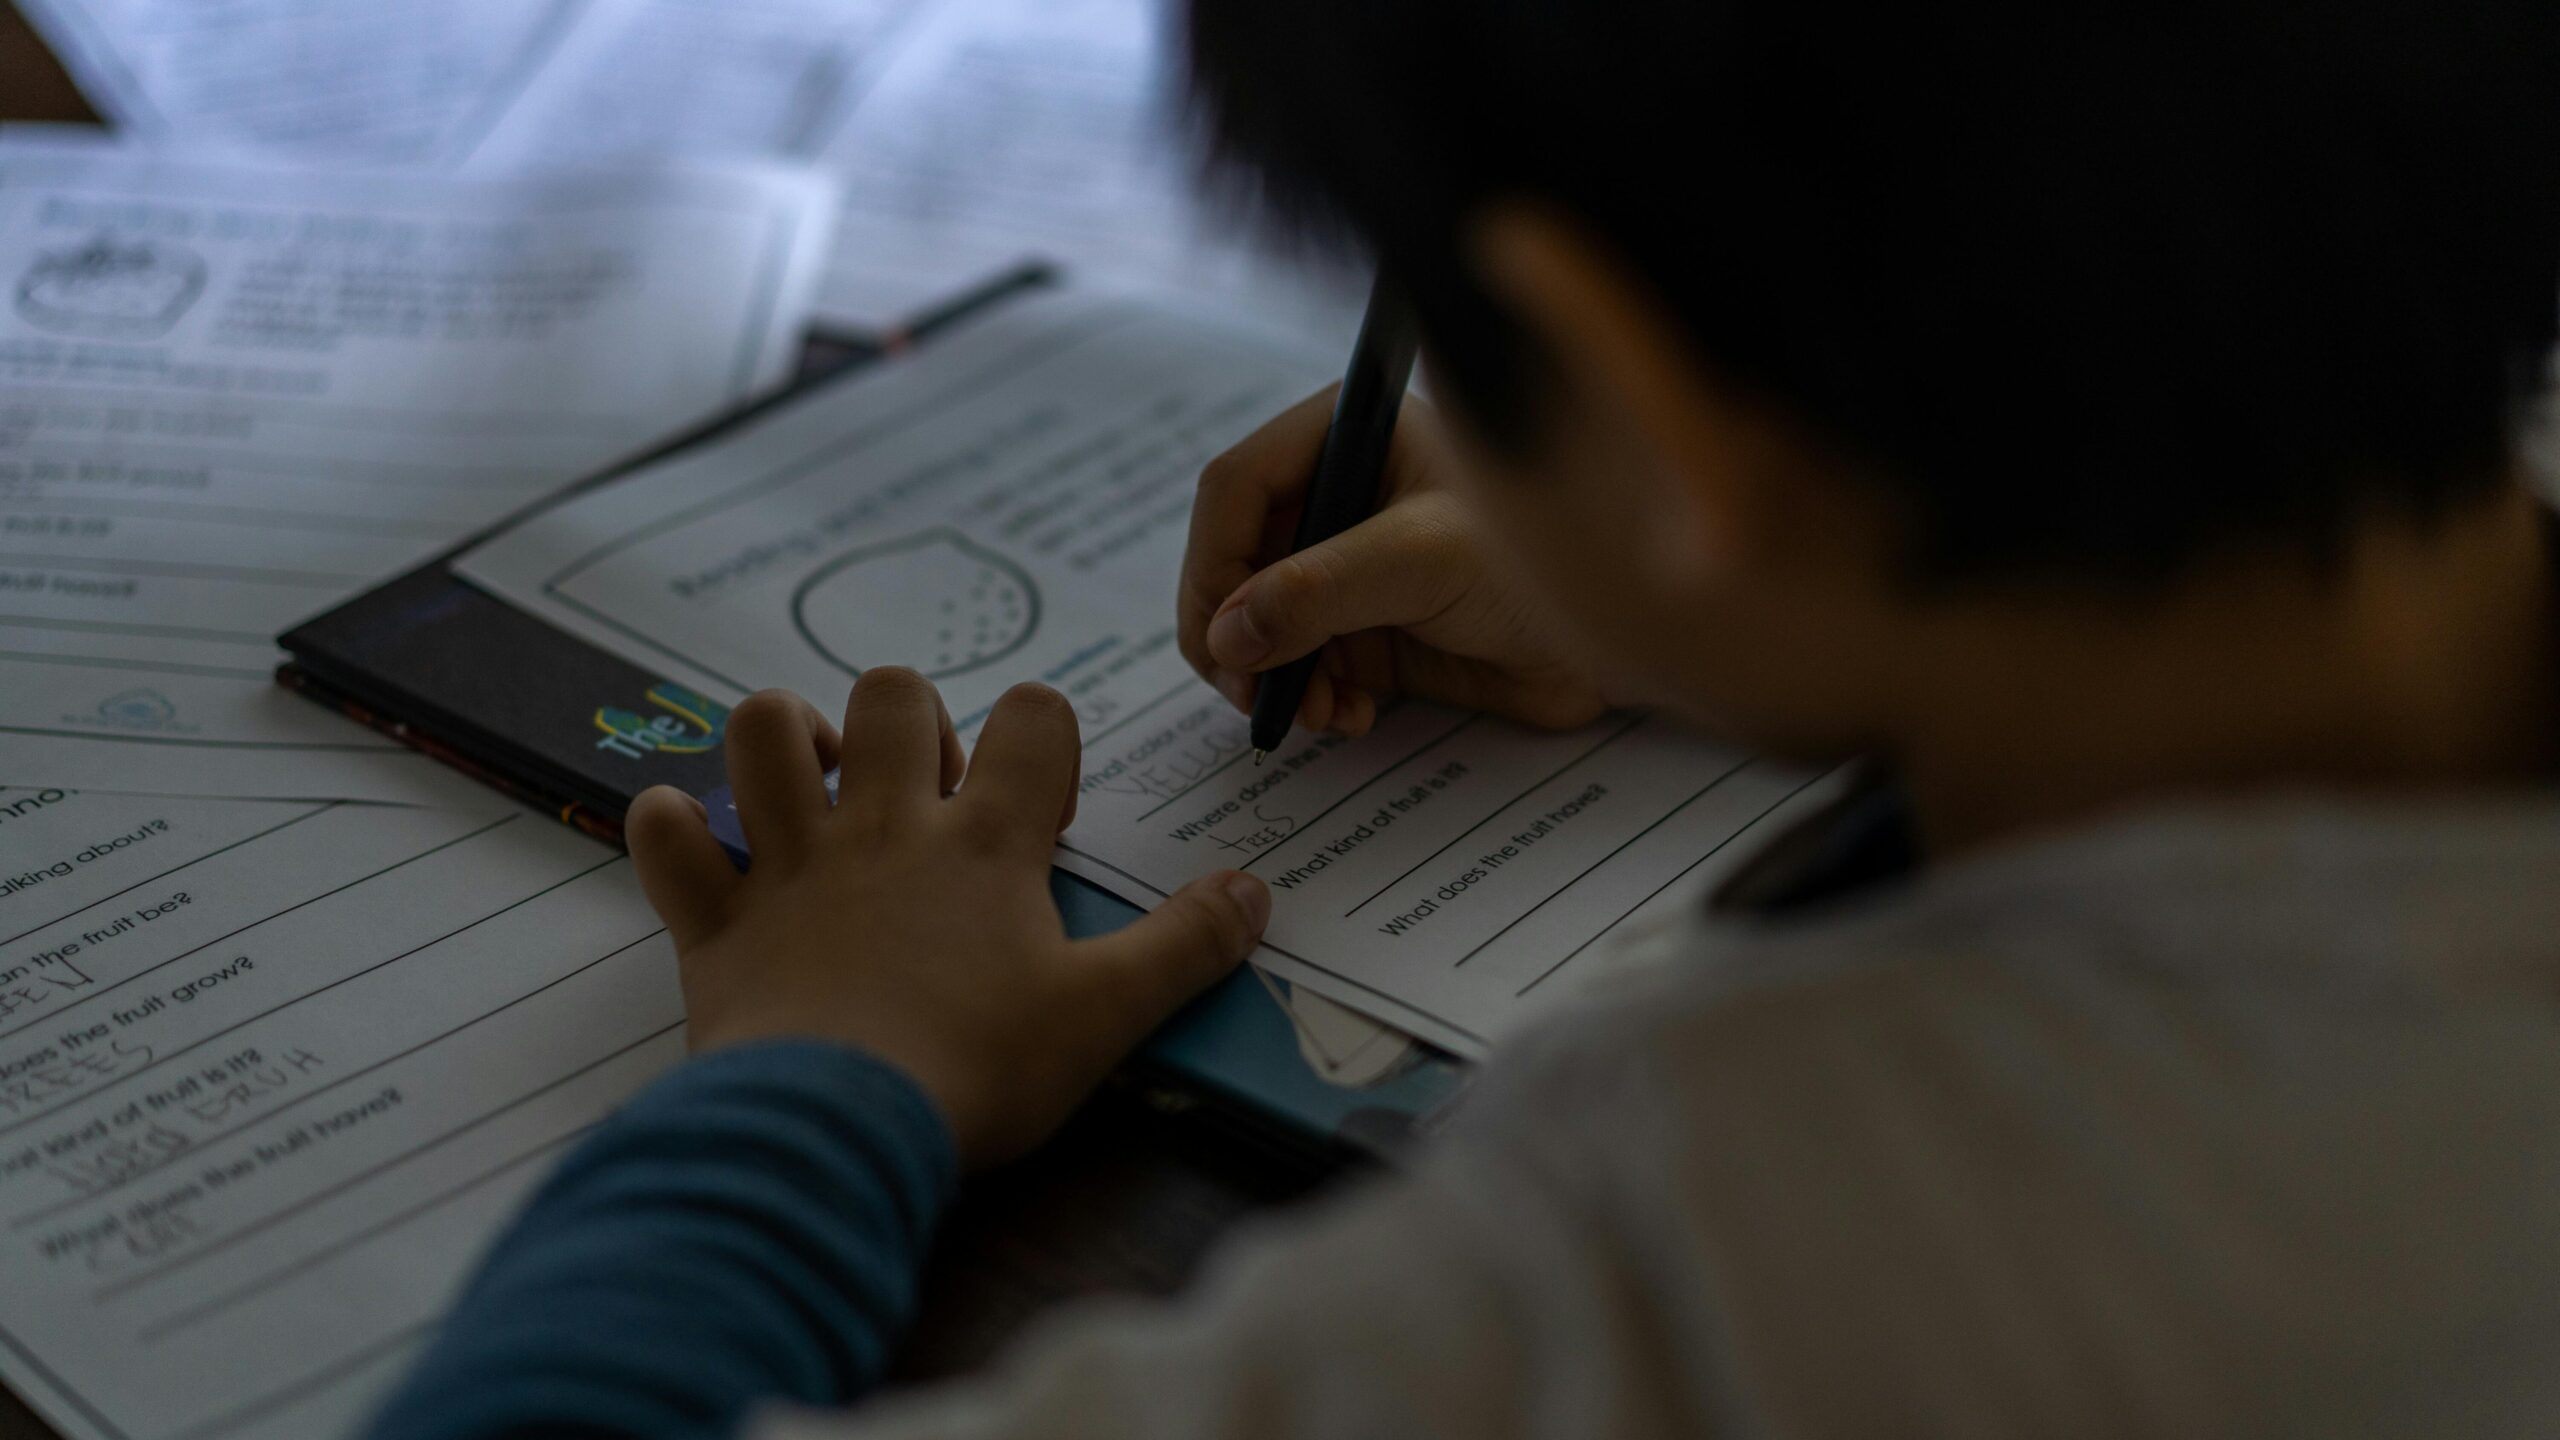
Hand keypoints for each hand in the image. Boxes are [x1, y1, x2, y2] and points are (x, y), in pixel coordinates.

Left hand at [624, 673, 1270, 1168]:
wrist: (835, 1130)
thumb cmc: (977, 1070)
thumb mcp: (1107, 1016)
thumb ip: (1187, 947)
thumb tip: (1256, 892)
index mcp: (986, 843)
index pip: (1034, 718)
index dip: (1044, 736)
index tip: (1041, 804)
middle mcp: (884, 827)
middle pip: (891, 692)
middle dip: (907, 721)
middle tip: (920, 798)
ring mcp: (790, 864)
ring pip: (762, 729)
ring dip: (781, 739)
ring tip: (810, 790)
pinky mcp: (714, 919)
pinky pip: (665, 835)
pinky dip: (671, 830)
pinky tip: (698, 850)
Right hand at [1179, 386, 1611, 735]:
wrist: (1623, 631)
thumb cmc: (1539, 559)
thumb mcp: (1422, 560)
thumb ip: (1319, 591)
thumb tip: (1227, 634)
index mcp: (1347, 437)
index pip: (1236, 489)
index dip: (1214, 563)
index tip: (1218, 638)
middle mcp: (1339, 496)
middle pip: (1237, 561)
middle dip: (1241, 634)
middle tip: (1254, 694)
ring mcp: (1353, 566)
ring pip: (1263, 624)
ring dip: (1274, 678)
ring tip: (1317, 712)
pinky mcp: (1374, 629)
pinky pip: (1306, 666)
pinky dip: (1311, 698)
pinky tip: (1350, 716)